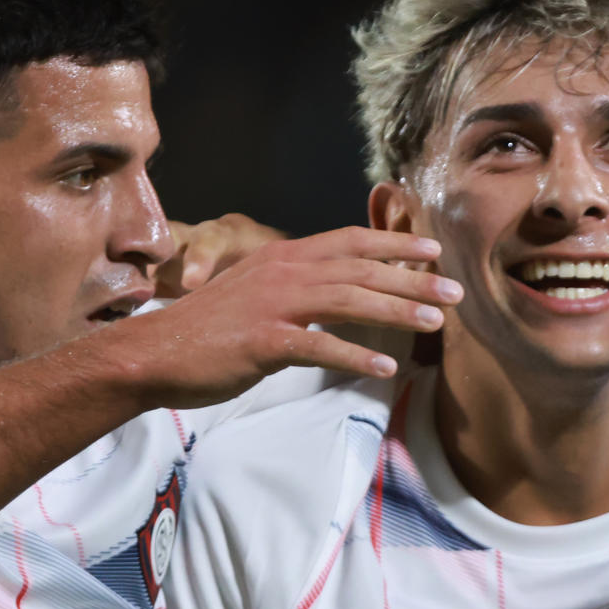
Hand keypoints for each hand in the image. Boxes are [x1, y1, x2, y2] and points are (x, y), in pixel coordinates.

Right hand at [105, 225, 461, 406]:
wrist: (153, 353)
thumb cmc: (208, 330)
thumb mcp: (255, 293)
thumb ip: (296, 287)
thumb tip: (337, 292)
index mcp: (282, 258)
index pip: (349, 241)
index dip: (394, 242)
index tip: (433, 248)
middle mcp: (282, 272)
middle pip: (360, 269)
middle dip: (412, 279)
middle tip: (456, 291)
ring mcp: (272, 305)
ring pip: (349, 301)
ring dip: (397, 311)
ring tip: (436, 323)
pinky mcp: (263, 342)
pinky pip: (320, 346)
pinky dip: (356, 355)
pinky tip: (387, 367)